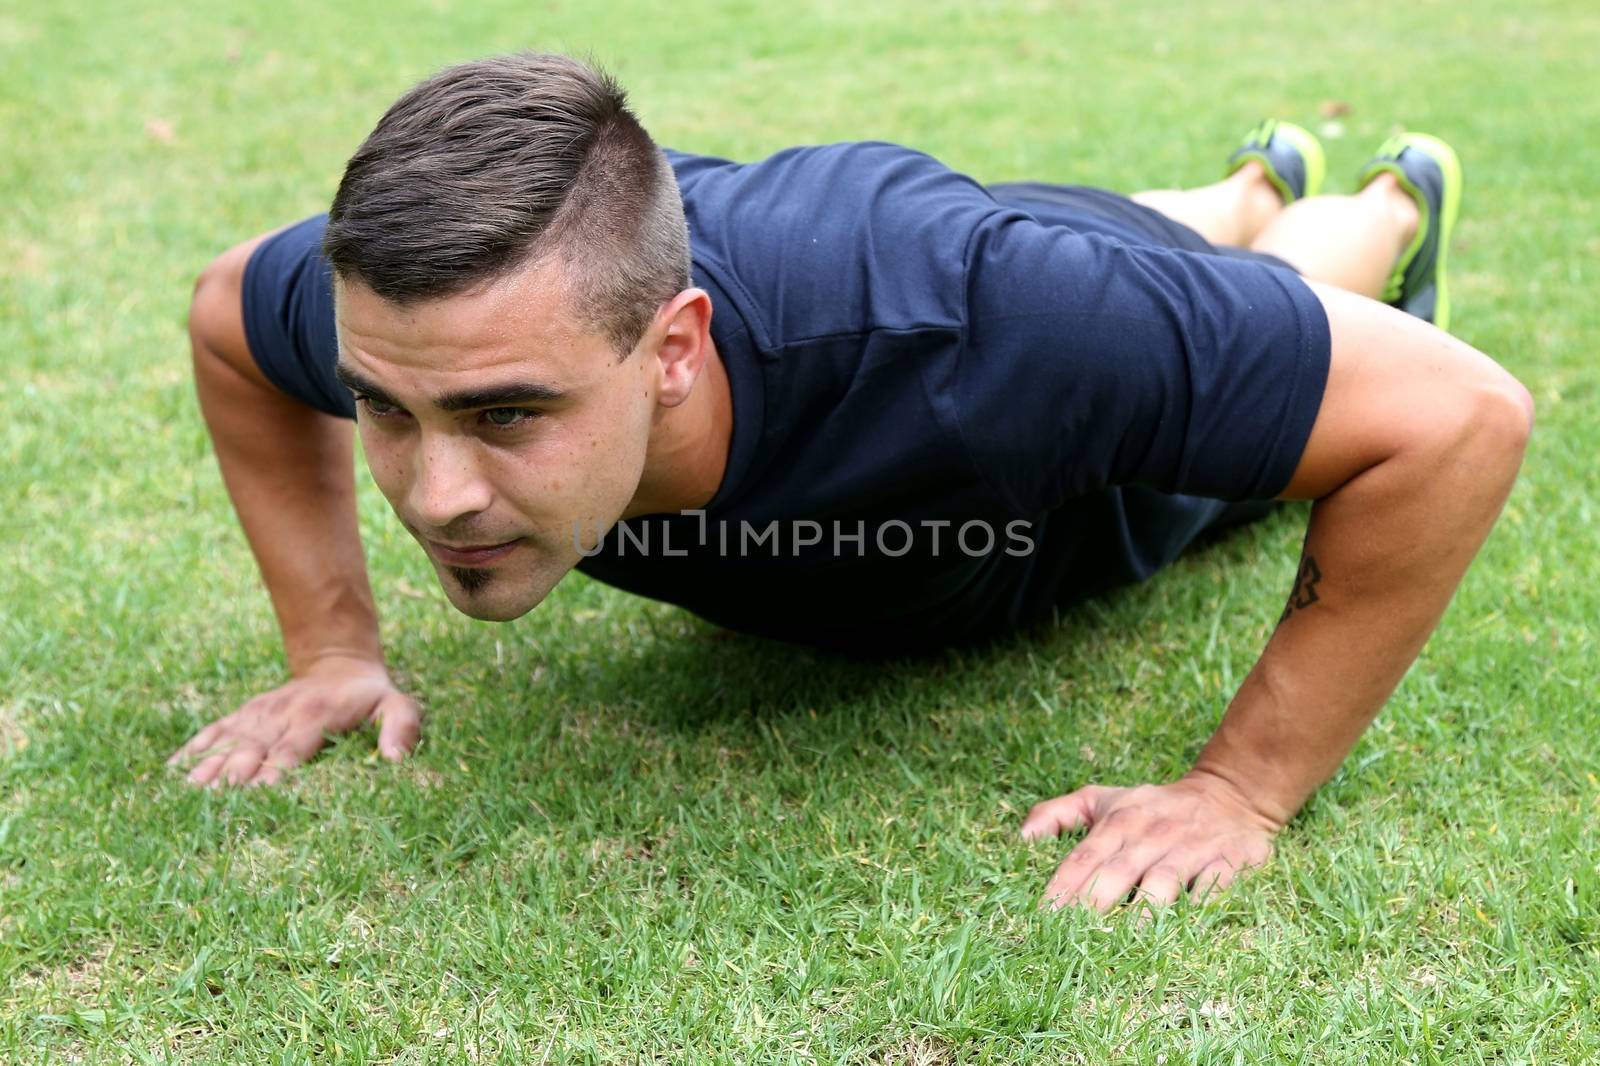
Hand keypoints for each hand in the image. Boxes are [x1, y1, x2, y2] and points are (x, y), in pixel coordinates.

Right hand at [167, 655, 421, 786]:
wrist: (339, 663)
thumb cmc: (370, 696)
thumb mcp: (397, 705)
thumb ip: (401, 728)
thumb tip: (395, 760)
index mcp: (316, 717)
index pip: (292, 749)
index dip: (273, 771)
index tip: (255, 794)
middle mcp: (281, 715)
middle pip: (253, 749)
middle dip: (233, 776)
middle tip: (211, 804)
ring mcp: (258, 714)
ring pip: (228, 741)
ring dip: (207, 766)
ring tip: (185, 792)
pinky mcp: (243, 715)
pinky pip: (213, 731)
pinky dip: (192, 750)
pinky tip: (171, 771)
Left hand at [1021, 771, 1279, 911]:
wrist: (1231, 794)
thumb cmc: (1153, 807)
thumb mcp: (1104, 798)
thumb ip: (1058, 813)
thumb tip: (1021, 838)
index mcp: (1121, 819)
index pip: (1085, 856)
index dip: (1064, 886)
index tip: (1043, 916)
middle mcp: (1153, 832)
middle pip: (1119, 870)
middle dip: (1095, 902)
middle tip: (1072, 936)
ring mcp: (1192, 847)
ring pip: (1165, 881)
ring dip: (1143, 911)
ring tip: (1122, 943)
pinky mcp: (1229, 862)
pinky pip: (1214, 887)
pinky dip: (1199, 908)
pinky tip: (1182, 934)